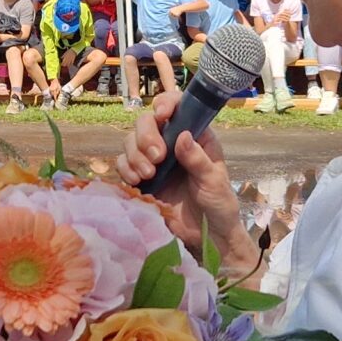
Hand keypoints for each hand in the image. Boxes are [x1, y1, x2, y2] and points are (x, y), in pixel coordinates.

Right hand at [115, 90, 250, 270]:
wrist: (206, 236)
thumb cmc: (218, 205)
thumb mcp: (214, 181)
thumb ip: (198, 160)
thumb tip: (182, 136)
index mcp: (194, 136)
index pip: (177, 107)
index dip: (165, 104)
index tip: (161, 115)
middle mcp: (171, 143)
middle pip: (146, 122)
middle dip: (146, 136)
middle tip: (157, 158)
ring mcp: (154, 160)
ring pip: (131, 142)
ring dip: (135, 155)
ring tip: (149, 175)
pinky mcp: (141, 178)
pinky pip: (123, 164)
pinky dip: (126, 169)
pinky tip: (137, 181)